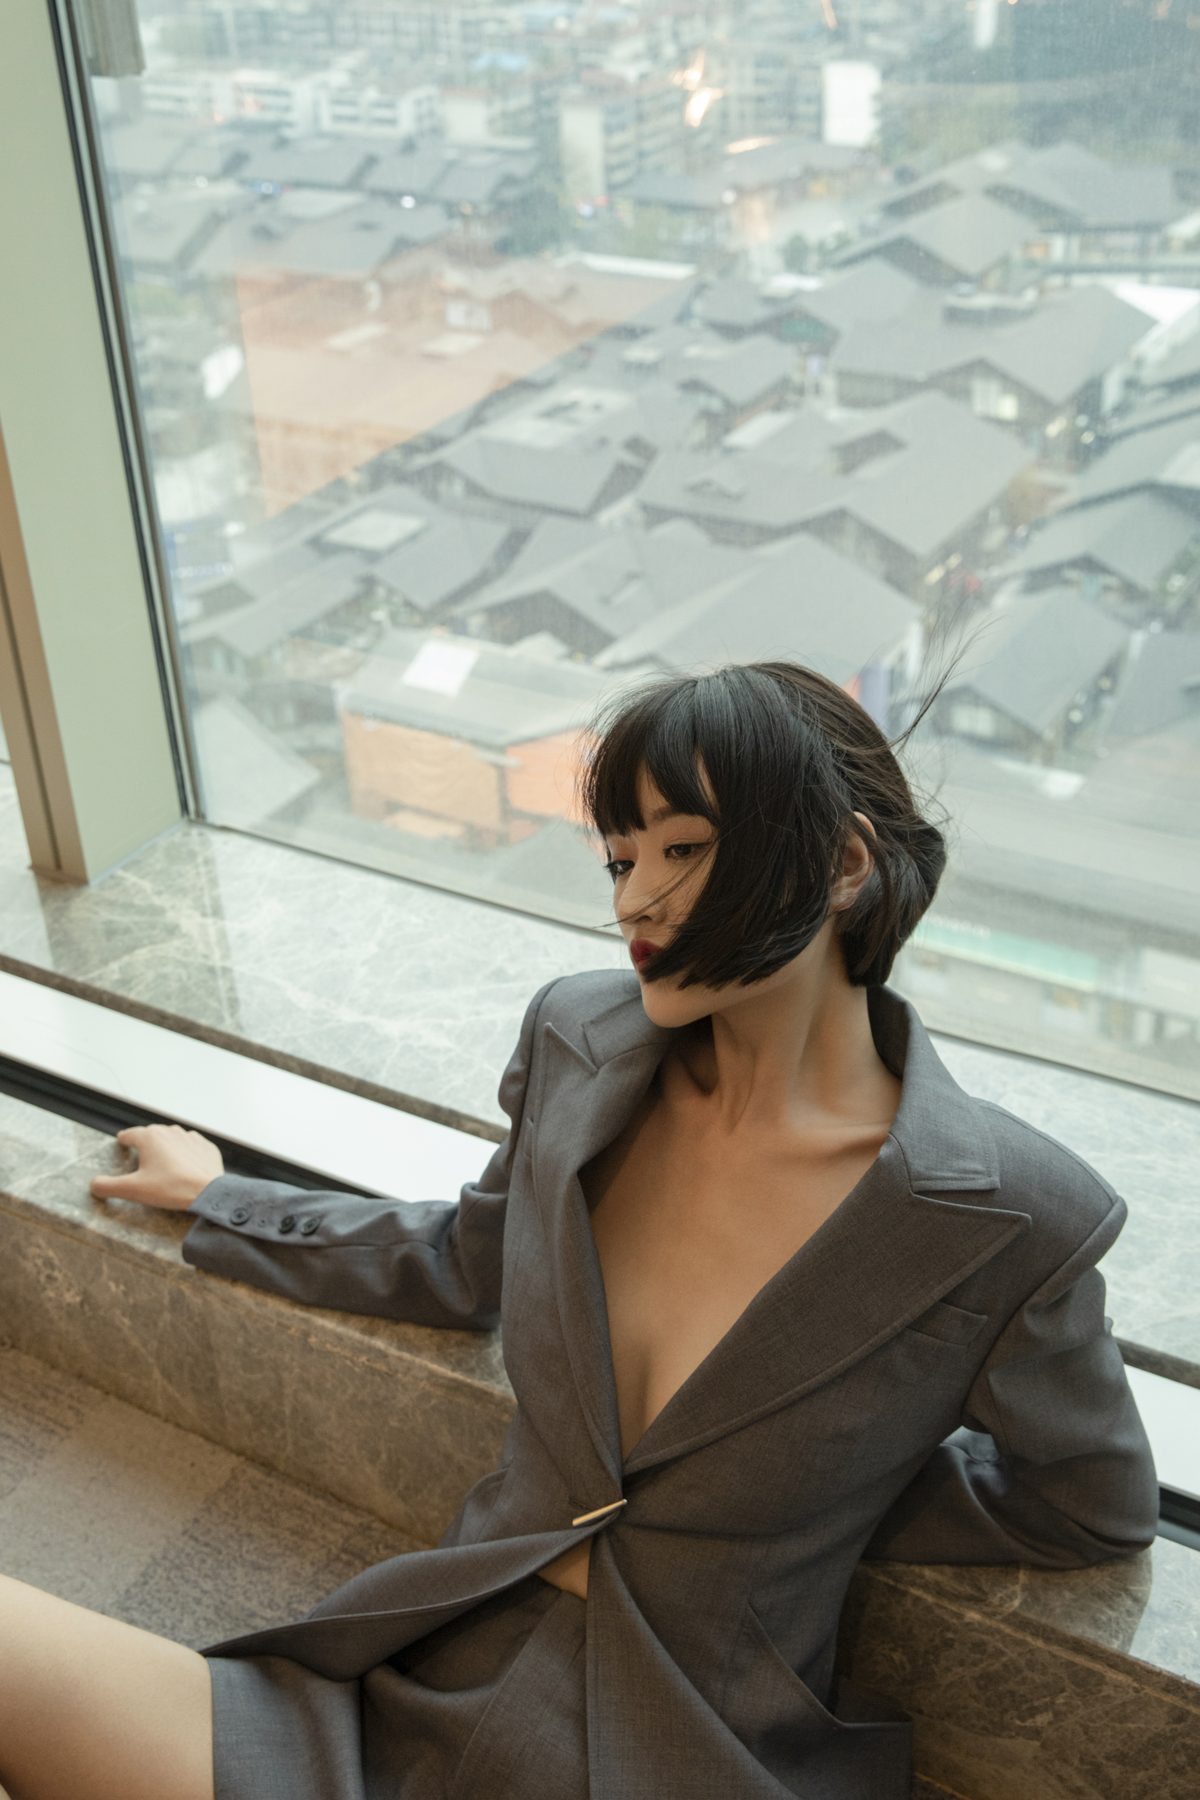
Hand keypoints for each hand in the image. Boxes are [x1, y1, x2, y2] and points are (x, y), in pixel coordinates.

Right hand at [90, 1124, 224, 1211]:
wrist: (208, 1192)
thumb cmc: (171, 1188)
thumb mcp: (133, 1189)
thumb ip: (109, 1186)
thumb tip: (94, 1185)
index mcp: (150, 1138)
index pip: (130, 1134)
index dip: (124, 1139)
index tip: (122, 1141)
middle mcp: (170, 1132)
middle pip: (152, 1134)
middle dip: (145, 1142)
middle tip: (141, 1155)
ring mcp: (191, 1138)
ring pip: (173, 1138)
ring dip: (166, 1146)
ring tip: (163, 1161)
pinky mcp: (207, 1147)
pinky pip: (192, 1146)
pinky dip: (186, 1153)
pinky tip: (185, 1164)